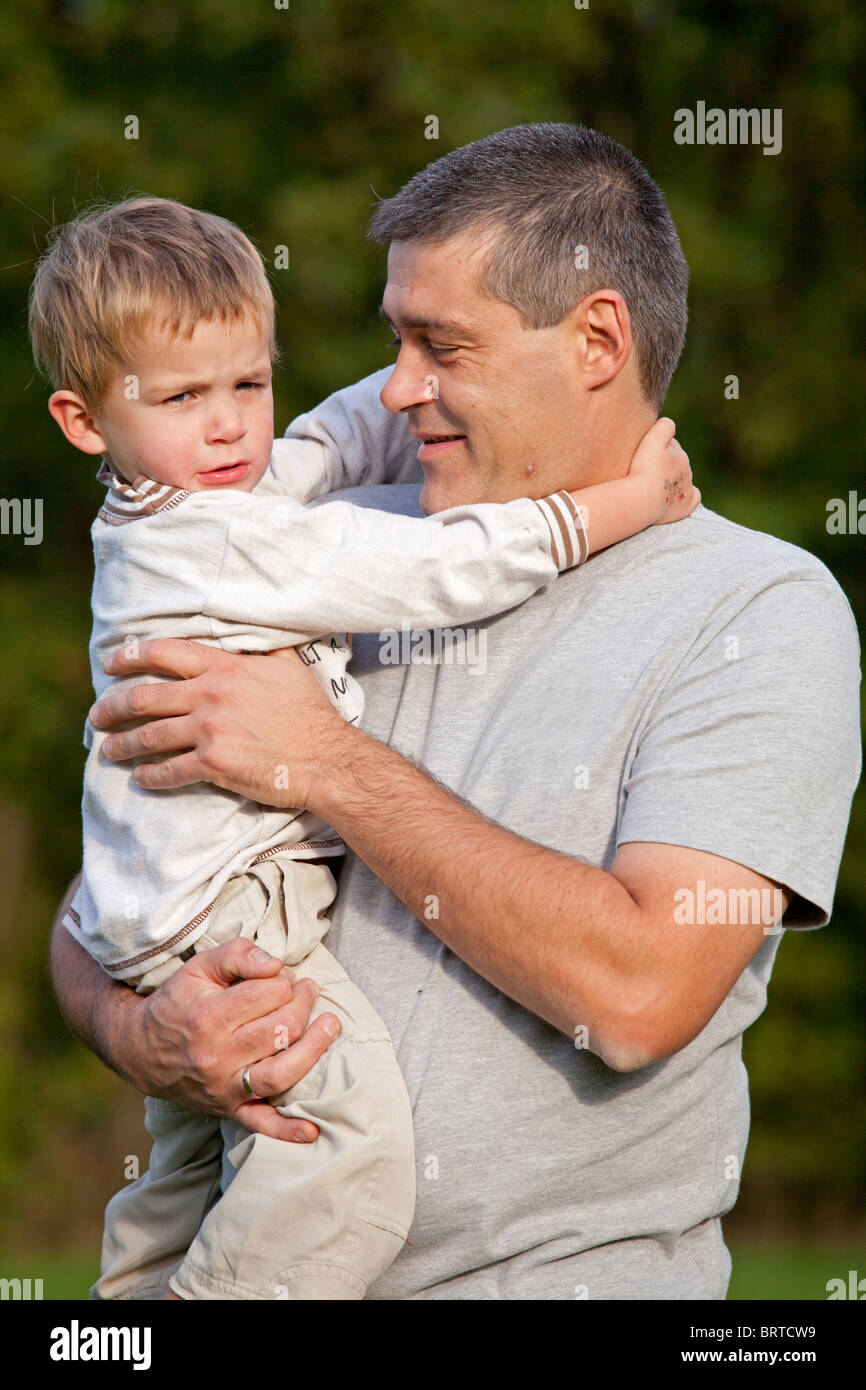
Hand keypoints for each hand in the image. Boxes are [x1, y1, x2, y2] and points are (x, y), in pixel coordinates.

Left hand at [89, 638, 353, 808]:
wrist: (327, 758)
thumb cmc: (311, 714)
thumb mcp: (288, 666)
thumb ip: (261, 648)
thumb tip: (247, 633)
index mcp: (226, 667)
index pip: (165, 653)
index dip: (131, 655)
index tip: (110, 664)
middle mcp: (211, 694)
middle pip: (145, 696)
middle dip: (113, 707)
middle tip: (97, 716)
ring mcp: (210, 730)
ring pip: (150, 736)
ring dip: (122, 744)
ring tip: (109, 750)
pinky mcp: (214, 764)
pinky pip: (169, 770)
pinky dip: (150, 776)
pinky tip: (142, 779)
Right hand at [133, 935, 340, 1139]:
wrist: (140, 1049)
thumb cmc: (178, 1002)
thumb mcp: (199, 967)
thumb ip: (238, 955)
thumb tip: (275, 964)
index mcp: (208, 1017)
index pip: (268, 994)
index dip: (284, 980)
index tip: (282, 978)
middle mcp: (216, 1055)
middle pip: (280, 1031)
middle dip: (303, 1005)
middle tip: (306, 992)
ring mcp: (223, 1087)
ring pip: (279, 1075)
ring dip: (314, 1050)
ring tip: (330, 1026)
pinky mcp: (228, 1108)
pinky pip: (259, 1125)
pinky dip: (287, 1131)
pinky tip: (312, 1131)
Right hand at [628, 417, 699, 523]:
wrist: (642, 499)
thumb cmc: (644, 469)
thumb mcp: (653, 438)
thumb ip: (665, 426)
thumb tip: (670, 425)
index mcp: (680, 454)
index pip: (670, 446)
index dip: (656, 449)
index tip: (643, 456)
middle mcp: (686, 470)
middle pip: (676, 464)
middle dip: (664, 465)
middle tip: (645, 471)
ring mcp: (687, 489)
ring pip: (681, 480)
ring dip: (669, 481)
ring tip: (651, 486)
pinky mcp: (686, 506)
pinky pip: (692, 499)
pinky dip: (686, 497)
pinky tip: (676, 498)